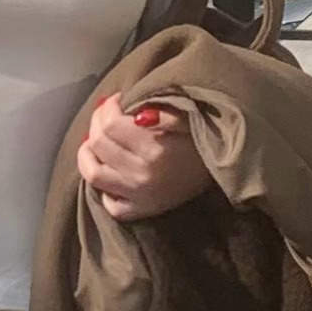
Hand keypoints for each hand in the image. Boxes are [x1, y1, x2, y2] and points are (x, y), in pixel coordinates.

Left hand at [78, 95, 210, 222]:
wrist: (223, 169)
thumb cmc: (201, 138)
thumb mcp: (186, 117)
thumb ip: (160, 111)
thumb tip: (134, 114)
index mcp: (154, 149)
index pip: (110, 124)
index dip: (108, 107)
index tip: (117, 99)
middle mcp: (141, 174)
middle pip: (98, 144)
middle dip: (97, 122)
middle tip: (106, 114)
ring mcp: (138, 196)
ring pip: (93, 174)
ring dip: (88, 153)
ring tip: (94, 140)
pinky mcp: (141, 211)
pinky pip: (110, 204)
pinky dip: (103, 189)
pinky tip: (109, 172)